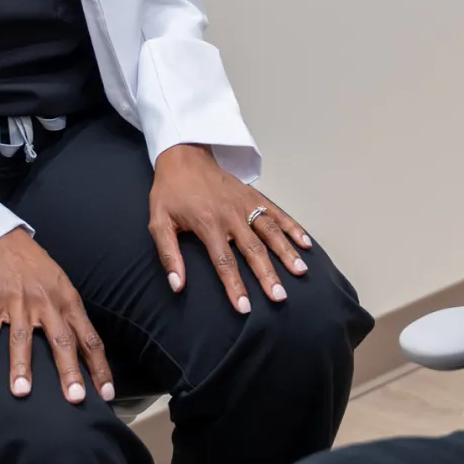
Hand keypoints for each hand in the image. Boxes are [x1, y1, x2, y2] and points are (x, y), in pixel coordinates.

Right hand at [0, 228, 113, 404]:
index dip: (99, 367)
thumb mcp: (62, 288)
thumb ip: (70, 318)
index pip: (89, 339)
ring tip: (22, 392)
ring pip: (23, 337)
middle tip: (75, 399)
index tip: (106, 393)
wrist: (3, 239)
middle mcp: (47, 303)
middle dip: (69, 371)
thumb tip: (84, 353)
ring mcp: (19, 301)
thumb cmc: (36, 268)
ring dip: (22, 366)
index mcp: (69, 301)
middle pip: (62, 340)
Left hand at [149, 144, 312, 312]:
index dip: (235, 286)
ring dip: (286, 252)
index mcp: (208, 224)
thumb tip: (177, 285)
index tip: (244, 308)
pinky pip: (277, 213)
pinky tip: (305, 242)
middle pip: (253, 250)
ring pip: (270, 231)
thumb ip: (169, 255)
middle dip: (267, 275)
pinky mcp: (254, 196)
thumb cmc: (170, 192)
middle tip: (279, 296)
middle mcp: (231, 215)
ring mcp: (246, 204)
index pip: (224, 262)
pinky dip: (292, 227)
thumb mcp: (158, 222)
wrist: (184, 156)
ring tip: (300, 271)